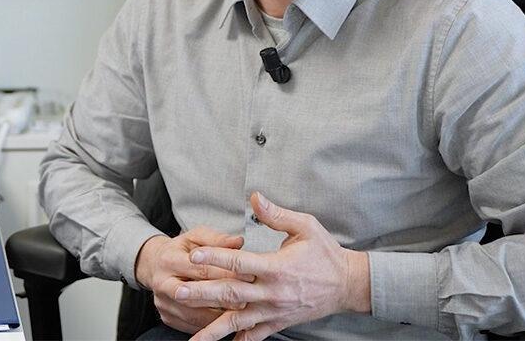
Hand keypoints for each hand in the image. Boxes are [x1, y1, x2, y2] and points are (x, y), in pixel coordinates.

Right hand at [136, 227, 251, 333]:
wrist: (154, 264)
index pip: (201, 270)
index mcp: (169, 260)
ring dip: (217, 317)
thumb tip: (239, 241)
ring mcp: (163, 303)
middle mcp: (162, 283)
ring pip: (193, 315)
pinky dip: (209, 325)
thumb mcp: (196, 237)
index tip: (249, 276)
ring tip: (239, 314)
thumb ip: (217, 239)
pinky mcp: (167, 317)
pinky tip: (225, 322)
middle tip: (246, 300)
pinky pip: (190, 325)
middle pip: (195, 296)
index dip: (227, 274)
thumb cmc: (180, 249)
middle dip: (223, 299)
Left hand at [178, 193, 370, 340]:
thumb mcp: (306, 226)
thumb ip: (277, 214)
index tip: (193, 255)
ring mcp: (273, 311)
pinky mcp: (277, 323)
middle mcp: (271, 292)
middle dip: (202, 293)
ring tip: (192, 336)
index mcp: (276, 267)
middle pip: (230, 294)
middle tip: (177, 291)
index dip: (214, 258)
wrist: (347, 285)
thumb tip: (254, 197)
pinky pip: (253, 336)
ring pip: (237, 322)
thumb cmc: (325, 253)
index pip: (238, 263)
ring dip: (212, 326)